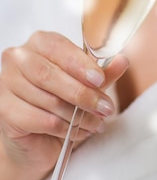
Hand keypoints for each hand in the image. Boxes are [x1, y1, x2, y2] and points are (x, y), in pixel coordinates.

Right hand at [0, 30, 128, 179]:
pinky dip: (63, 128)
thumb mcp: (86, 84)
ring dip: (76, 115)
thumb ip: (102, 72)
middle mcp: (19, 58)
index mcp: (40, 42)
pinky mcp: (4, 110)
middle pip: (50, 75)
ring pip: (47, 99)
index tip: (100, 79)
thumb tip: (122, 61)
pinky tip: (76, 132)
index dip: (81, 64)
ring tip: (96, 122)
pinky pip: (39, 119)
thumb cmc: (61, 101)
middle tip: (105, 107)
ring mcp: (7, 83)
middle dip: (82, 93)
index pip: (59, 48)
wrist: (36, 137)